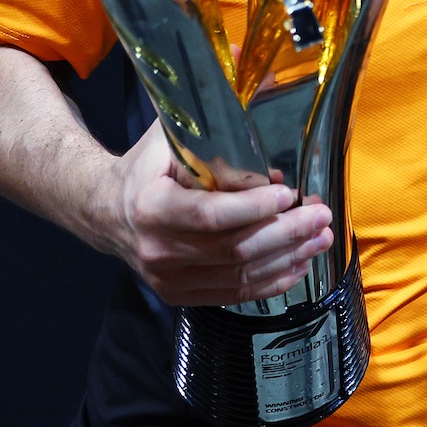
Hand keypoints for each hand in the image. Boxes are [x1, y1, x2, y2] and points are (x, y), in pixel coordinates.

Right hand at [100, 121, 333, 304]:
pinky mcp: (178, 294)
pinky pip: (233, 293)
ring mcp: (166, 278)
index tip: (289, 192)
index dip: (254, 207)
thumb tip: (265, 132)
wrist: (105, 210)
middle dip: (286, 232)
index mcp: (151, 206)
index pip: (209, 214)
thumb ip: (214, 137)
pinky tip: (299, 264)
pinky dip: (272, 281)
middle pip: (233, 248)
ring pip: (239, 274)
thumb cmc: (147, 166)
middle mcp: (157, 249)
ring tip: (321, 237)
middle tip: (321, 214)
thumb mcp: (171, 139)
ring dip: (288, 257)